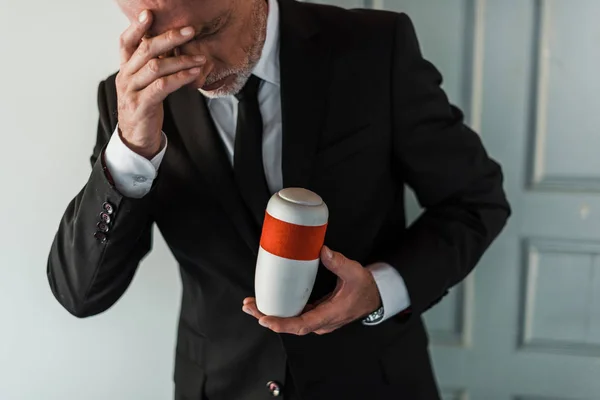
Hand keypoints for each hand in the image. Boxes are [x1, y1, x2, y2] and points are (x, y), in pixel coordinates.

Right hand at [116, 10, 209, 158]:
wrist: (136, 139)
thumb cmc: (144, 107)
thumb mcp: (144, 83)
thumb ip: (151, 65)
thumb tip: (170, 44)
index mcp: (126, 68)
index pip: (126, 42)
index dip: (136, 26)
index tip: (149, 12)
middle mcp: (125, 77)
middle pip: (145, 50)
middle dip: (169, 38)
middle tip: (190, 31)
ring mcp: (132, 92)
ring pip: (155, 67)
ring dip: (181, 60)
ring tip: (200, 57)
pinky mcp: (141, 106)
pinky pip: (162, 87)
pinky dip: (179, 78)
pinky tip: (193, 73)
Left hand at [242, 246, 381, 334]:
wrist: (373, 297)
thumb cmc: (364, 286)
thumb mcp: (354, 272)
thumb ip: (338, 262)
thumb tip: (322, 250)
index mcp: (330, 314)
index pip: (302, 324)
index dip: (282, 324)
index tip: (265, 319)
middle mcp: (321, 322)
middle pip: (290, 325)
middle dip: (267, 317)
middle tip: (249, 306)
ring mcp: (318, 320)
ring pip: (291, 322)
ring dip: (271, 315)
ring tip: (251, 305)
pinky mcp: (316, 315)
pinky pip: (295, 317)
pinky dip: (280, 312)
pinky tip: (268, 304)